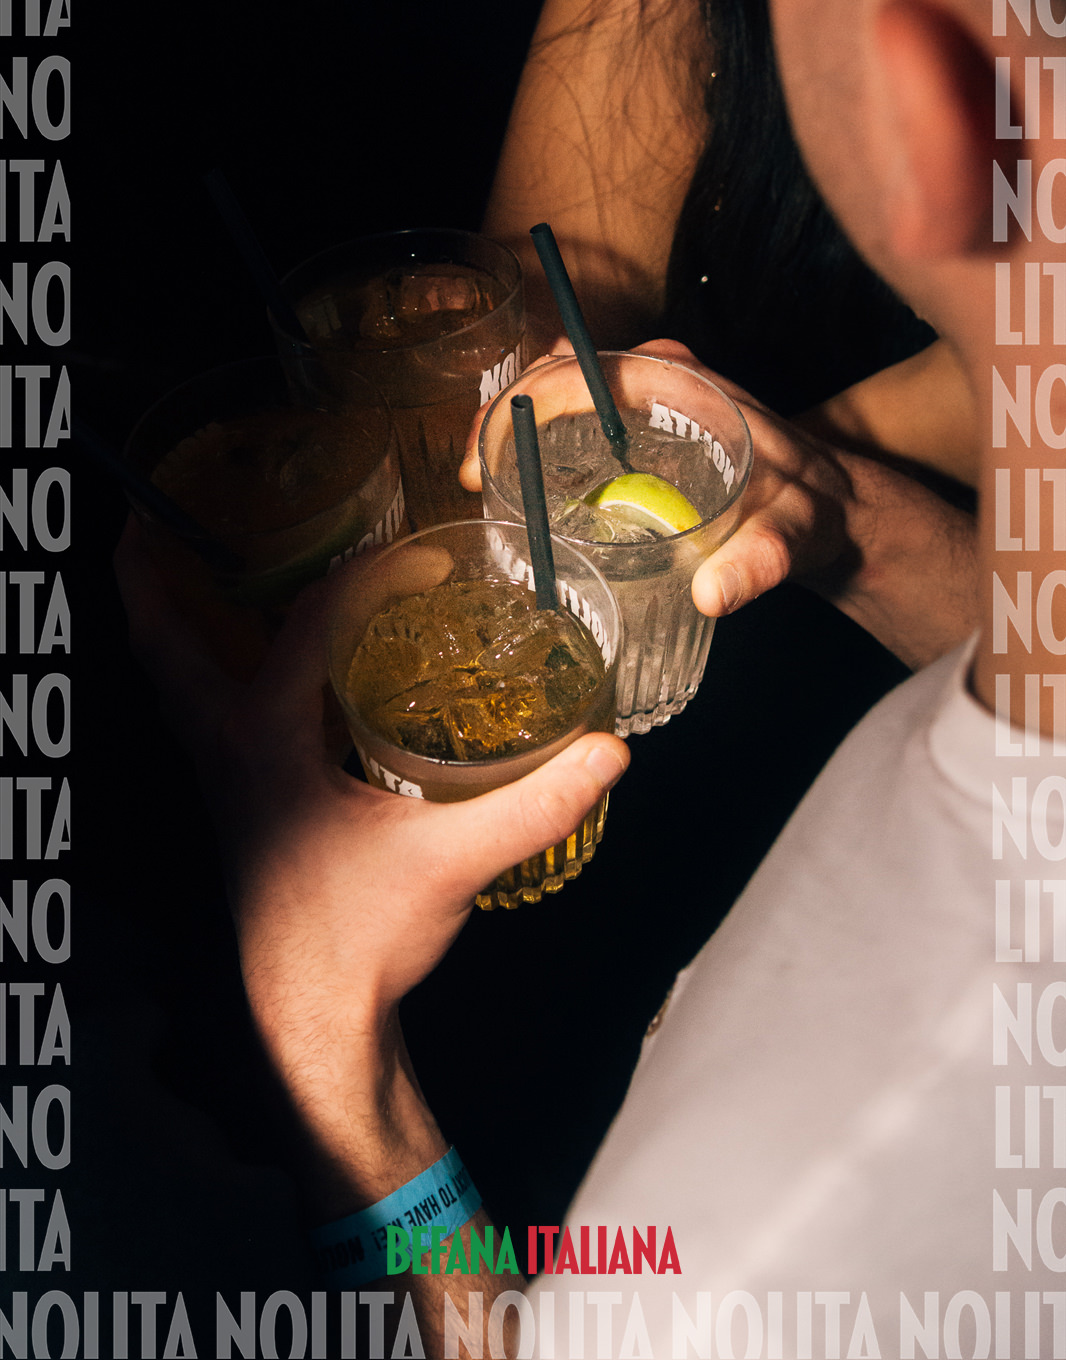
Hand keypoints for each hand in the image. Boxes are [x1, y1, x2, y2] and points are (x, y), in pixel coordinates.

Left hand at [114, 520, 628, 1197]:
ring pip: (176, 681)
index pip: (308, 625)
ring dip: (174, 622)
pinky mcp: (243, 804)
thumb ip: (532, 806)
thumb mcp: (449, 864)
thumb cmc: (356, 941)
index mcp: (264, 742)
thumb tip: (606, 752)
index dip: (367, 576)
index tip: (424, 557)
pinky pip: (209, 713)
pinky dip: (216, 669)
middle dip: (147, 576)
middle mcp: (225, 750)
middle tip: (143, 514)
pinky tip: (267, 667)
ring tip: (186, 571)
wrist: (313, 1020)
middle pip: (162, 645)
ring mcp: (224, 779)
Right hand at [459, 336, 977, 666]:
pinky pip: (576, 423)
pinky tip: (520, 492)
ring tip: (483, 491)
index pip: (578, 371)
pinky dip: (540, 447)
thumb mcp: (795, 536)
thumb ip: (763, 563)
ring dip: (514, 434)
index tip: (485, 464)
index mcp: (680, 382)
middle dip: (502, 421)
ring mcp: (646, 400)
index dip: (519, 408)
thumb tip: (712, 596)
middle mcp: (656, 378)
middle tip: (472, 484)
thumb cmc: (815, 513)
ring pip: (558, 397)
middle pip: (554, 377)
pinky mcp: (642, 430)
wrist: (836, 511)